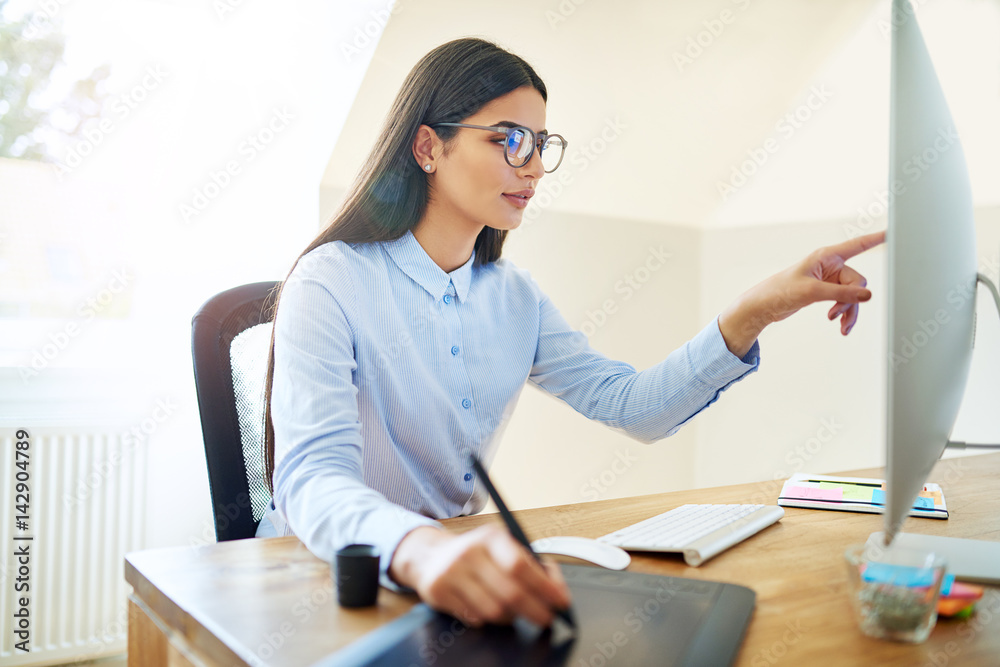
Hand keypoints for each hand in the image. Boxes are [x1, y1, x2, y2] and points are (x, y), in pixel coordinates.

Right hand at [388, 524, 571, 627]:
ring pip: (494, 610)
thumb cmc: (475, 553)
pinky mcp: (439, 592)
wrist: (430, 556)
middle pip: (510, 592)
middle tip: (547, 618)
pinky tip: (488, 608)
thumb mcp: (501, 546)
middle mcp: (470, 553)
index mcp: (491, 537)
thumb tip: (556, 587)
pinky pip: (475, 618)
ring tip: (515, 613)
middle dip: (535, 610)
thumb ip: (529, 563)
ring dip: (511, 617)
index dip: (544, 587)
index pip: (520, 565)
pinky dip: (488, 619)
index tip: (561, 601)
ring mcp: (452, 573)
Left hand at [718, 230, 885, 356]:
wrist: (764, 306)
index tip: (894, 232)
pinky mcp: (826, 291)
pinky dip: (844, 313)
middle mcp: (830, 265)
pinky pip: (845, 301)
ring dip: (849, 311)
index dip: (876, 239)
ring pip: (853, 295)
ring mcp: (829, 279)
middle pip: (857, 282)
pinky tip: (840, 325)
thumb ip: (841, 294)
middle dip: (851, 300)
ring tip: (841, 326)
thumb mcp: (812, 292)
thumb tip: (867, 296)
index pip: (858, 245)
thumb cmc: (780, 291)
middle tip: (835, 315)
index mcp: (826, 256)